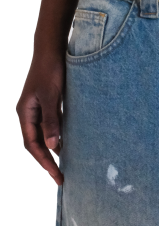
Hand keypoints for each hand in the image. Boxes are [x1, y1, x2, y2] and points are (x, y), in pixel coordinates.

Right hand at [16, 53, 64, 184]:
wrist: (51, 49)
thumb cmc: (50, 71)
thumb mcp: (52, 97)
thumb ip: (52, 121)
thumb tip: (54, 147)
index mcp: (24, 113)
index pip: (32, 145)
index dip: (43, 162)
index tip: (56, 175)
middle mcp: (28, 112)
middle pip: (36, 142)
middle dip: (47, 160)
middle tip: (61, 176)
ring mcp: (37, 107)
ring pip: (43, 134)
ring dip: (53, 148)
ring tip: (65, 164)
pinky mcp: (47, 101)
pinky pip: (50, 124)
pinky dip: (57, 135)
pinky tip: (67, 142)